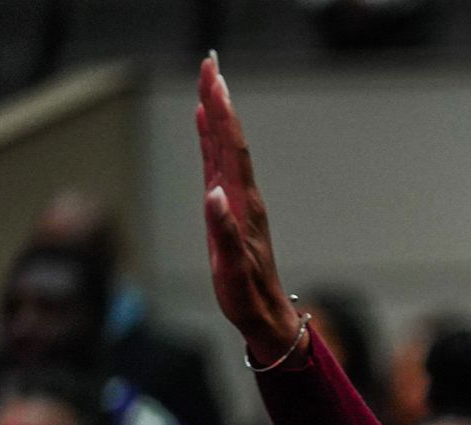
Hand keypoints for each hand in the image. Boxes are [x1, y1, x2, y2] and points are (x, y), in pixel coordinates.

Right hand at [195, 55, 301, 364]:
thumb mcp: (233, 269)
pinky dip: (211, 142)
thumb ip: (223, 231)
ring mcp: (236, 202)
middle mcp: (243, 197)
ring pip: (224, 149)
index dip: (224, 115)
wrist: (264, 314)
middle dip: (219, 102)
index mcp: (244, 205)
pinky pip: (218, 166)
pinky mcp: (229, 211)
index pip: (233, 149)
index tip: (214, 81)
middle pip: (230, 140)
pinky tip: (206, 128)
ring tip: (208, 84)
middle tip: (209, 65)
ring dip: (216, 116)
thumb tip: (213, 194)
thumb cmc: (248, 295)